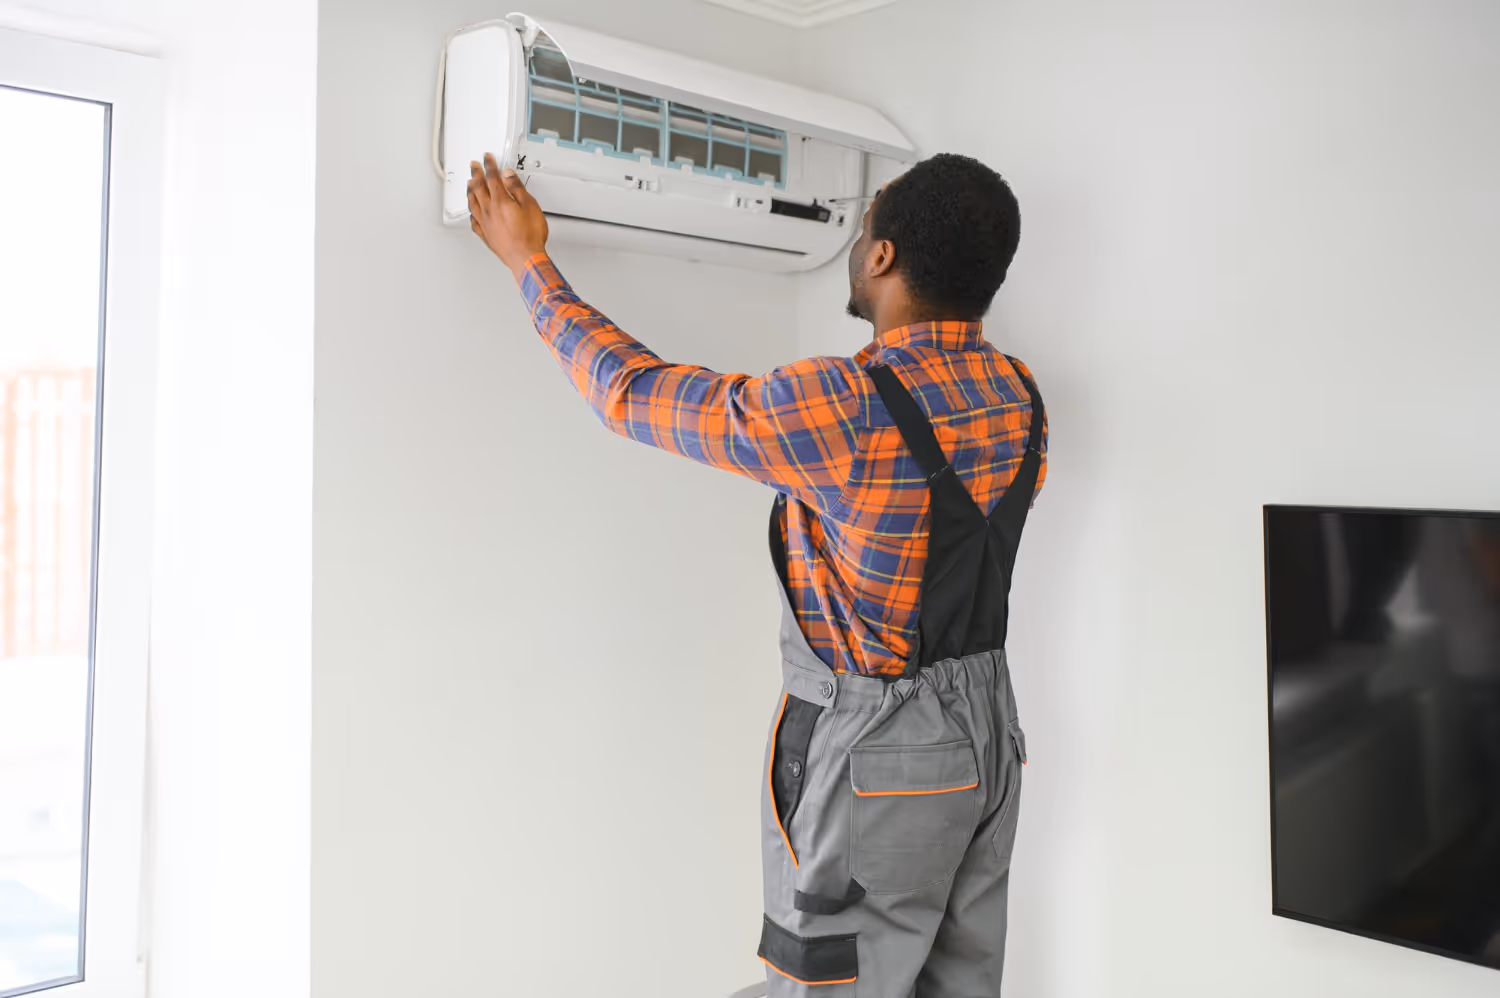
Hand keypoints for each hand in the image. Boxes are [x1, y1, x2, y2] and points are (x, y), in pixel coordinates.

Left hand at [467, 152, 548, 278]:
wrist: (525, 258)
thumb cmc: (529, 236)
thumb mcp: (530, 206)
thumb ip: (517, 188)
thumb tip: (508, 175)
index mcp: (500, 201)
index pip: (492, 178)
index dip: (489, 165)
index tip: (487, 158)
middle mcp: (489, 211)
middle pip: (478, 188)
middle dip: (475, 175)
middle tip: (473, 166)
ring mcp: (485, 224)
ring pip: (472, 203)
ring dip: (470, 191)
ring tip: (469, 184)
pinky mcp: (485, 236)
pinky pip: (473, 221)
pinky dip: (471, 213)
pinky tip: (471, 213)